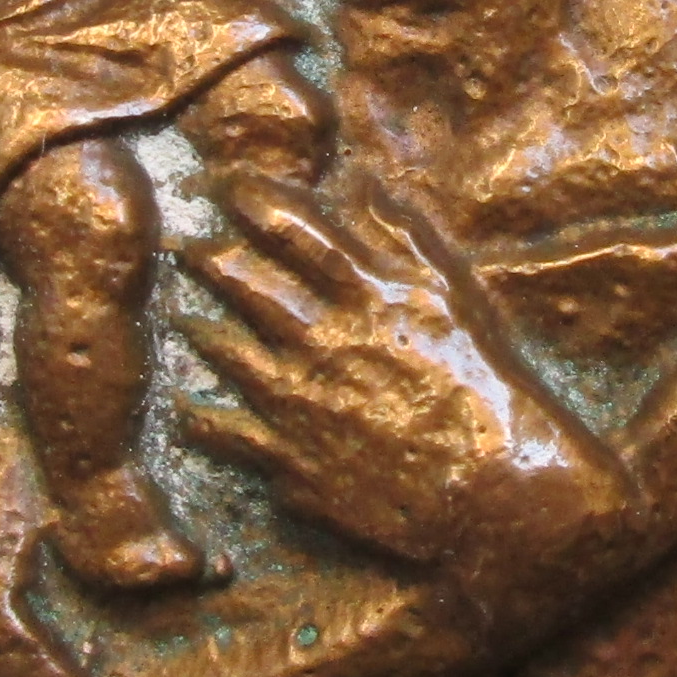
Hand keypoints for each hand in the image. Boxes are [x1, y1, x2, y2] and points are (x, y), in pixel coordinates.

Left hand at [176, 175, 623, 598]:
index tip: (225, 186)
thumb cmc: (486, 389)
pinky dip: (202, 418)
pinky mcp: (292, 461)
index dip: (250, 202)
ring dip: (200, 331)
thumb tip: (366, 184)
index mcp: (365, 296)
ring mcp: (299, 402)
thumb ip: (407, 239)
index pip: (292, 231)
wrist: (493, 492)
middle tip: (185, 248)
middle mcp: (322, 341)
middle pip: (247, 285)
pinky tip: (190, 408)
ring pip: (228, 353)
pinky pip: (228, 433)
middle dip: (210, 260)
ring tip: (182, 317)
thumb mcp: (457, 299)